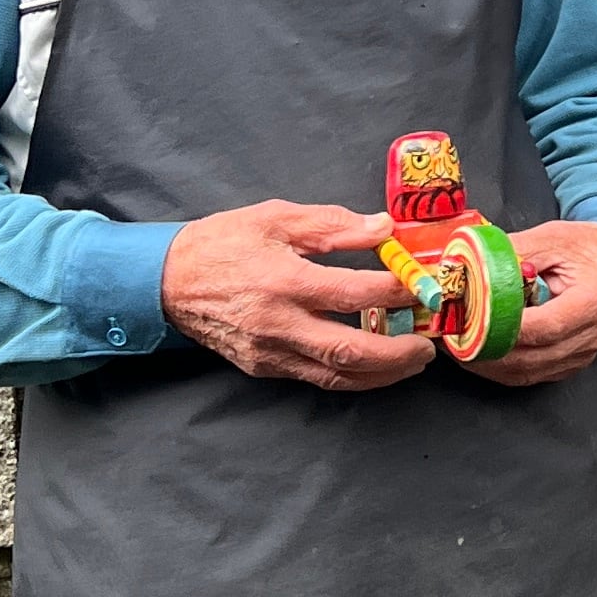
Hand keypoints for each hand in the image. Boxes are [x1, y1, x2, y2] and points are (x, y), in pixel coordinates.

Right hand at [158, 201, 436, 392]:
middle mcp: (279, 324)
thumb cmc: (222, 242)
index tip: (424, 286)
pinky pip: (316, 378)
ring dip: (383, 373)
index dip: (397, 292)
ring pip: (337, 376)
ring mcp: (270, 353)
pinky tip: (374, 364)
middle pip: (352, 351)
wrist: (167, 281)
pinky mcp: (264, 368)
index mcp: (284, 280)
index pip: (355, 292)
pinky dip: (352, 376)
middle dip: (400, 352)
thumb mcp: (276, 217)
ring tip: (413, 360)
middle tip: (430, 342)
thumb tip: (384, 228)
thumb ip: (333, 224)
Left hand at [471, 219, 596, 387]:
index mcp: (591, 302)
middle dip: (487, 351)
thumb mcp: (556, 238)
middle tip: (453, 338)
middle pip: (530, 358)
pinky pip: (533, 375)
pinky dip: (504, 369)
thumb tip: (475, 260)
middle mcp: (589, 336)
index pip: (543, 327)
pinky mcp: (572, 363)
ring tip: (459, 348)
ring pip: (527, 373)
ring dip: (490, 364)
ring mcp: (581, 354)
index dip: (503, 329)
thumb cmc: (596, 250)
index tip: (471, 321)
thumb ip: (516, 251)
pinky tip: (482, 355)